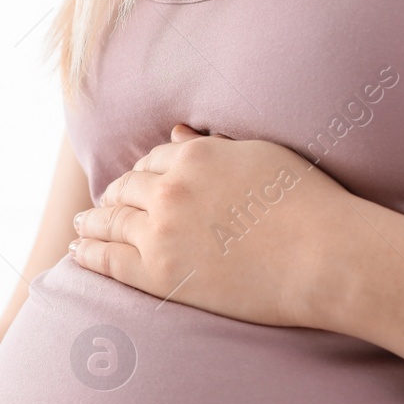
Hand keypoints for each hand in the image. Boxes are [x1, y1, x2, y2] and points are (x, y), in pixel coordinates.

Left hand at [70, 124, 352, 329]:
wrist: (325, 256)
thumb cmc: (309, 204)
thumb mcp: (261, 155)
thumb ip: (214, 144)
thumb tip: (176, 129)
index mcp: (194, 155)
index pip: (153, 161)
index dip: (141, 174)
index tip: (133, 184)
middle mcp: (170, 189)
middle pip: (126, 189)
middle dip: (112, 196)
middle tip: (100, 205)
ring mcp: (161, 231)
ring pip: (111, 222)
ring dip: (91, 222)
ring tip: (80, 226)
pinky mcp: (160, 273)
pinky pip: (109, 260)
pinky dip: (88, 253)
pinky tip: (78, 251)